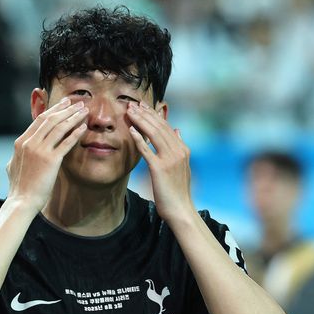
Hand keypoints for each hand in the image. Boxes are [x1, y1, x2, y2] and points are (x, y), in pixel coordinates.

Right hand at [6, 97, 88, 212]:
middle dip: (66, 109)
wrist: (22, 201)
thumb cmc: (19, 187)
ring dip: (73, 117)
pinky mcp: (51, 160)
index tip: (63, 104)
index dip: (53, 110)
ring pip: (59, 127)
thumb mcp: (13, 165)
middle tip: (77, 102)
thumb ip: (18, 154)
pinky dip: (76, 133)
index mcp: (21, 143)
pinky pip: (66, 142)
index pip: (39, 120)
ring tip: (84, 111)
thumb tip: (20, 149)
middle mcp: (29, 143)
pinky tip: (84, 127)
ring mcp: (40, 151)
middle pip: (50, 120)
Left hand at [127, 101, 193, 222]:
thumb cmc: (179, 191)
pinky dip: (138, 139)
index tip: (143, 106)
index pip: (166, 126)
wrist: (181, 209)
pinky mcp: (160, 169)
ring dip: (140, 121)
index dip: (153, 114)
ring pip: (153, 134)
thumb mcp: (183, 166)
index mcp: (183, 150)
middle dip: (145, 113)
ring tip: (130, 111)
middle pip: (159, 127)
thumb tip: (178, 130)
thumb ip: (180, 148)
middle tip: (132, 103)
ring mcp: (170, 159)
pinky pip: (147, 150)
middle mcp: (178, 151)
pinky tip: (130, 130)